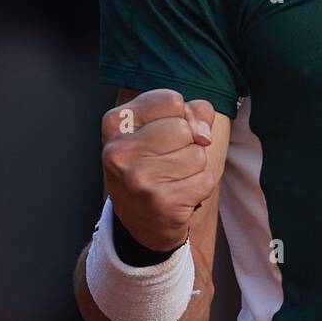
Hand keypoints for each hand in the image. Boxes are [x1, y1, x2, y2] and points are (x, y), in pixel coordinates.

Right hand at [101, 89, 216, 251]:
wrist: (141, 220)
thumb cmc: (154, 162)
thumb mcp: (161, 126)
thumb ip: (191, 112)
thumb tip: (204, 135)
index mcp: (115, 123)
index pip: (172, 100)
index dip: (180, 115)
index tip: (163, 133)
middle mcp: (119, 151)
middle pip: (184, 129)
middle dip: (187, 143)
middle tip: (167, 160)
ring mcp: (138, 179)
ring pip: (197, 154)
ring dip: (194, 167)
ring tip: (171, 178)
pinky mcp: (161, 203)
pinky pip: (206, 180)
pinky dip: (201, 187)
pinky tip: (179, 195)